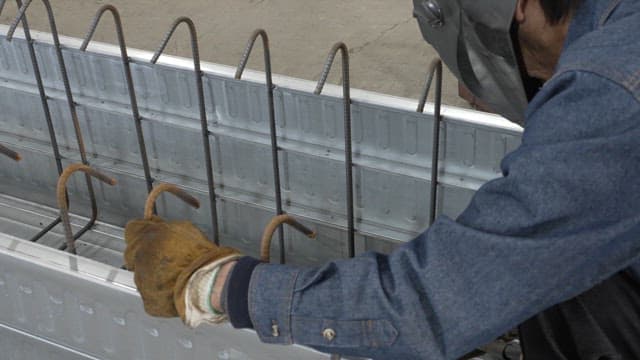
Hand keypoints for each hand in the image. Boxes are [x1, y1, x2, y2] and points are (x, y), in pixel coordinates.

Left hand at [124, 216, 240, 322]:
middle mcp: (139, 260)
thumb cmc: (200, 256)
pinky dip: (160, 293)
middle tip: (168, 258)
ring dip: (154, 274)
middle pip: (133, 255)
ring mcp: (142, 282)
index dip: (142, 233)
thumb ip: (162, 225)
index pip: (132, 230)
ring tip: (176, 275)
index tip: (150, 236)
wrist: (208, 282)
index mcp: (147, 238)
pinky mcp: (149, 301)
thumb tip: (153, 222)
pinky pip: (150, 296)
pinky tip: (174, 288)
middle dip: (146, 255)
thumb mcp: (184, 228)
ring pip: (142, 276)